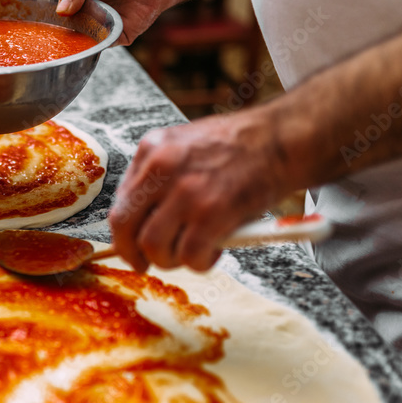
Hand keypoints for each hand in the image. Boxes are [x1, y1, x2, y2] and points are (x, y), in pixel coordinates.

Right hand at [56, 0, 173, 45]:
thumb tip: (62, 9)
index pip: (55, 8)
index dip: (47, 13)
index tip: (38, 16)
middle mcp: (85, 14)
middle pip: (64, 28)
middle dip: (57, 31)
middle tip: (50, 30)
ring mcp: (99, 27)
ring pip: (80, 41)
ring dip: (73, 41)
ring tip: (68, 36)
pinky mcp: (116, 38)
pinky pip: (101, 45)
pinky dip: (94, 44)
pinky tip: (89, 39)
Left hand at [109, 109, 290, 271]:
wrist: (281, 139)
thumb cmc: (238, 147)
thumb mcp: (184, 144)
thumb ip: (158, 176)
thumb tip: (139, 216)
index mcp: (152, 149)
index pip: (119, 203)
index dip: (124, 233)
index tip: (133, 245)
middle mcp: (162, 167)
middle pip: (125, 227)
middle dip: (134, 254)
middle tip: (147, 263)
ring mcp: (186, 191)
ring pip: (154, 246)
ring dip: (170, 260)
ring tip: (190, 253)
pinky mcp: (212, 212)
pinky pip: (190, 255)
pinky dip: (199, 263)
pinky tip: (213, 251)